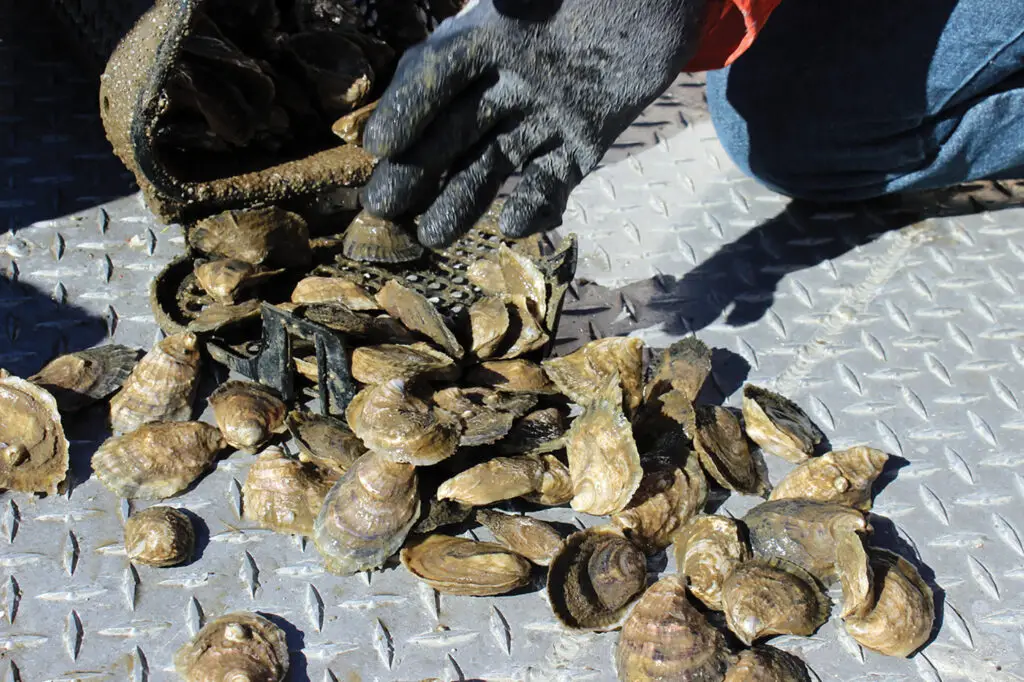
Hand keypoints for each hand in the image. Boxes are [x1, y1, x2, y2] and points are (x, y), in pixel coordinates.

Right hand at [360, 0, 707, 246]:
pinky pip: (553, 177)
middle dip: (419, 169)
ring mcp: (547, 114)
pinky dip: (534, 201)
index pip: (440, 71)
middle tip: (384, 208)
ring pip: (495, 162)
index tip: (379, 145)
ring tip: (433, 235)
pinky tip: (512, 222)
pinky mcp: (584, 141)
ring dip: (464, 199)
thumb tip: (502, 7)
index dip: (408, 107)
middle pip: (454, 129)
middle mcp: (512, 79)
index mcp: (495, 33)